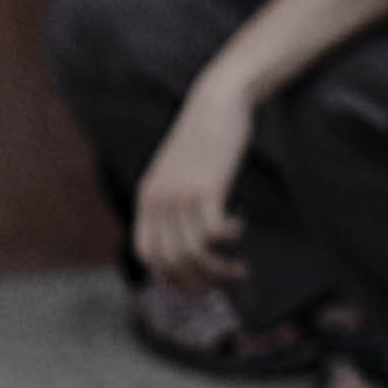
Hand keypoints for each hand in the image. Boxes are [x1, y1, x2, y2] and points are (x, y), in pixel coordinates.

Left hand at [131, 94, 253, 288]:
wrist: (216, 102)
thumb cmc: (205, 138)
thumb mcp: (180, 171)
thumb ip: (177, 200)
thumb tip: (190, 234)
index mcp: (147, 199)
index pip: (147, 255)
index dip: (169, 277)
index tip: (197, 285)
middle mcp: (157, 201)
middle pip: (171, 261)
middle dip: (200, 280)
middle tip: (226, 278)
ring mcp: (179, 195)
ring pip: (192, 253)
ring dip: (218, 269)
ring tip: (238, 267)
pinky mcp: (204, 188)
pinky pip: (213, 232)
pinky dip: (229, 236)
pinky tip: (241, 222)